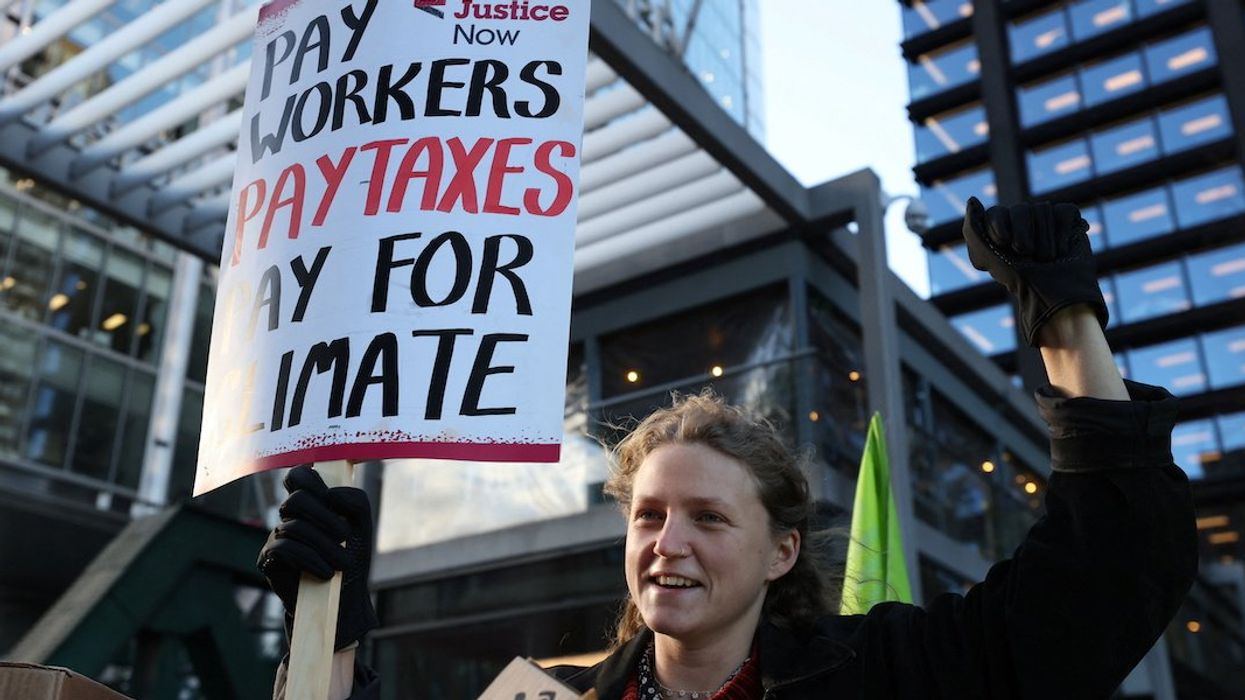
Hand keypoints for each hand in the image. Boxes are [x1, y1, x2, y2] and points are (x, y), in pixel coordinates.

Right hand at [258, 465, 377, 649]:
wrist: (344, 598)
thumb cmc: (351, 556)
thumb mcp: (362, 525)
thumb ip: (355, 501)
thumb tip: (330, 495)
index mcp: (313, 503)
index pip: (299, 476)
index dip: (309, 478)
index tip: (328, 494)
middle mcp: (291, 516)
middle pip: (297, 498)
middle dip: (325, 517)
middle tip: (345, 535)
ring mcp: (277, 536)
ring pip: (294, 526)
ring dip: (324, 546)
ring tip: (342, 563)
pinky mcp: (268, 558)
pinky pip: (285, 548)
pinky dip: (310, 559)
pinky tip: (325, 572)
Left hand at [962, 197, 1107, 346]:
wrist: (1053, 293)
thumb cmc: (1017, 278)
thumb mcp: (986, 256)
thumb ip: (972, 229)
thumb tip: (972, 200)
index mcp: (1000, 227)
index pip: (996, 212)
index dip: (999, 228)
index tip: (1004, 244)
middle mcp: (1022, 221)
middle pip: (1021, 209)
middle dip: (1023, 235)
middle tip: (1027, 254)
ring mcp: (1046, 219)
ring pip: (1042, 209)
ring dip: (1044, 240)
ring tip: (1046, 257)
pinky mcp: (1068, 220)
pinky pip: (1064, 212)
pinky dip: (1062, 234)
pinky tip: (1062, 249)